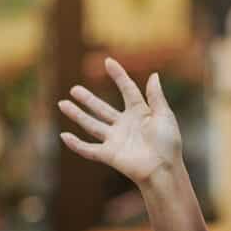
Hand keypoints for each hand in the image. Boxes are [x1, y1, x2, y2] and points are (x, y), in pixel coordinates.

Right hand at [58, 57, 183, 184]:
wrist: (163, 169)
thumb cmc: (168, 143)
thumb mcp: (164, 116)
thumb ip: (156, 96)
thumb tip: (153, 74)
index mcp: (140, 113)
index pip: (127, 90)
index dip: (118, 75)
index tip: (108, 61)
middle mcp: (125, 124)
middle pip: (102, 108)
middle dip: (88, 99)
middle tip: (74, 89)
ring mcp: (115, 139)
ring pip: (91, 125)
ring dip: (77, 115)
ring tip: (62, 103)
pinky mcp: (109, 155)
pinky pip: (89, 149)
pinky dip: (76, 144)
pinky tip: (63, 135)